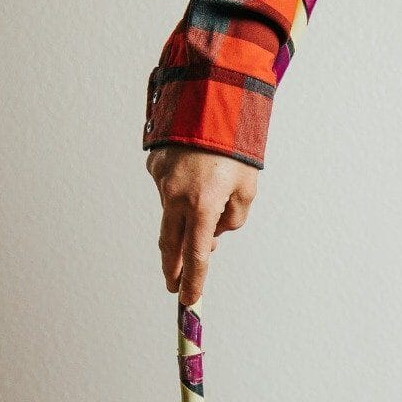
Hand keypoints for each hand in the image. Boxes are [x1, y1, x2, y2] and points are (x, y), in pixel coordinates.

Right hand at [147, 146, 258, 304]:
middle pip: (171, 243)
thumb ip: (231, 219)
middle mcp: (176, 195)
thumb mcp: (247, 190)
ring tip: (209, 204)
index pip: (196, 254)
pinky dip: (181, 193)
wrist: (210, 102)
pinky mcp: (154, 167)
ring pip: (171, 214)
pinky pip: (168, 190)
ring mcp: (161, 180)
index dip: (193, 280)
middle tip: (174, 286)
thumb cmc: (236, 150)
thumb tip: (212, 237)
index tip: (188, 299)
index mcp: (202, 204)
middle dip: (173, 268)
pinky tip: (196, 177)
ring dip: (185, 222)